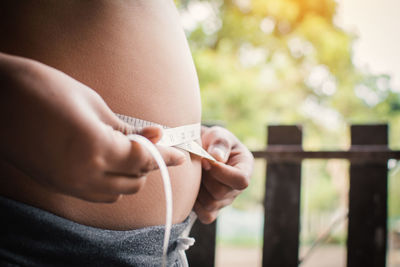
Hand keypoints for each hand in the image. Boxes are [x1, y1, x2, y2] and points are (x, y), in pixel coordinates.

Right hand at [0, 53, 184, 202]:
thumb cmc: (45, 89)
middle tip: (153, 144)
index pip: (145, 160)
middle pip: (135, 180)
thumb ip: (127, 129)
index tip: (181, 155)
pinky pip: (98, 195)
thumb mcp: (93, 104)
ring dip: (132, 176)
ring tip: (131, 152)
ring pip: (118, 192)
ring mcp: (70, 185)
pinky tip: (110, 164)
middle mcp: (85, 175)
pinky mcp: (59, 186)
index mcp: (97, 150)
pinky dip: (112, 184)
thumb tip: (156, 136)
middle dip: (150, 164)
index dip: (167, 157)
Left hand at [194, 126, 253, 223]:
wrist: (200, 150)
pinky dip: (196, 204)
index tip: (206, 160)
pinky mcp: (214, 210)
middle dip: (206, 179)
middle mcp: (238, 188)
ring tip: (195, 175)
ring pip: (211, 205)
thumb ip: (220, 143)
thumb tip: (217, 158)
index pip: (241, 180)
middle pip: (222, 193)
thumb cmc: (212, 141)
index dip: (221, 173)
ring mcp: (226, 201)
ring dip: (198, 190)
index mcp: (245, 167)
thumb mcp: (218, 135)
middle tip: (197, 165)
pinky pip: (206, 215)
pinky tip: (192, 189)